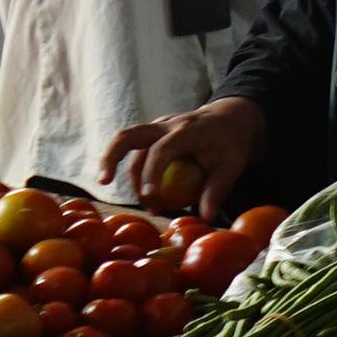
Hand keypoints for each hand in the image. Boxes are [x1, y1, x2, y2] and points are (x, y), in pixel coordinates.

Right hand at [100, 97, 267, 220]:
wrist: (232, 118)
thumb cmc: (232, 144)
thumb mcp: (232, 166)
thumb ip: (217, 191)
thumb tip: (205, 218)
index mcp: (186, 130)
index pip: (161, 151)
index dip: (151, 175)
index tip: (150, 199)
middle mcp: (165, 124)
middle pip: (127, 136)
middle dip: (109, 157)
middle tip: (103, 181)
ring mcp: (156, 126)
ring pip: (127, 146)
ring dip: (131, 176)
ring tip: (150, 204)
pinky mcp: (152, 131)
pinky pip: (135, 150)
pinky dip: (136, 170)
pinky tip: (146, 193)